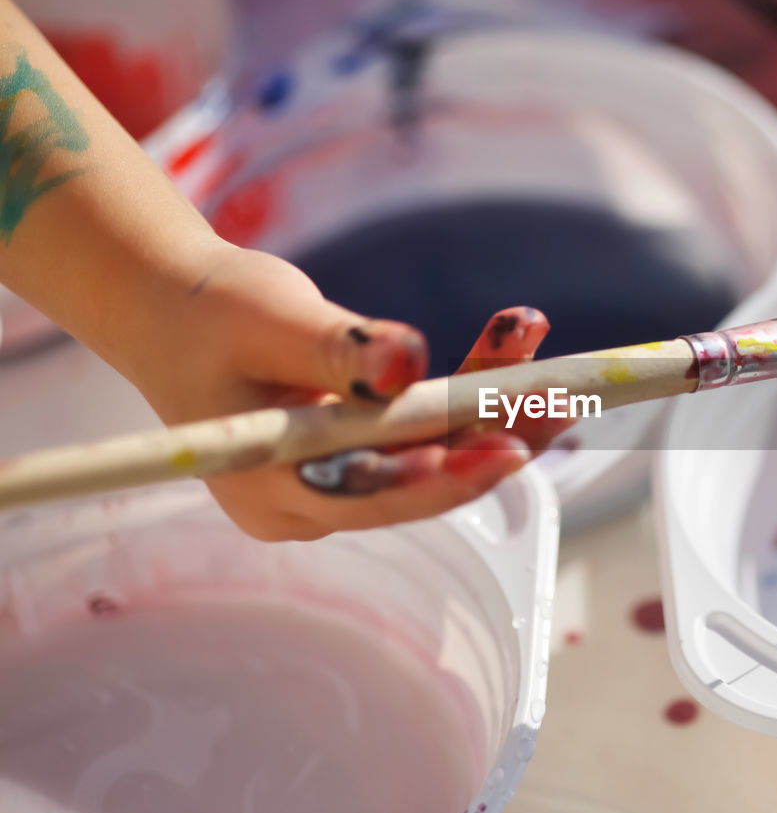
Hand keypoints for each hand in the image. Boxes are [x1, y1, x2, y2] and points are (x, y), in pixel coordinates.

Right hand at [129, 242, 557, 540]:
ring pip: (437, 452)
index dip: (447, 476)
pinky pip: (432, 432)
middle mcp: (313, 502)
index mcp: (273, 489)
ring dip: (495, 400)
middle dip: (496, 429)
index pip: (375, 496)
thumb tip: (407, 360)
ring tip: (537, 341)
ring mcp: (342, 481)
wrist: (178, 311)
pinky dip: (472, 389)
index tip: (510, 444)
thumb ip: (337, 347)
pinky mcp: (364, 454)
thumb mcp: (268, 319)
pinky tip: (514, 345)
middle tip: (562, 387)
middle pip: (423, 478)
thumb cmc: (208, 313)